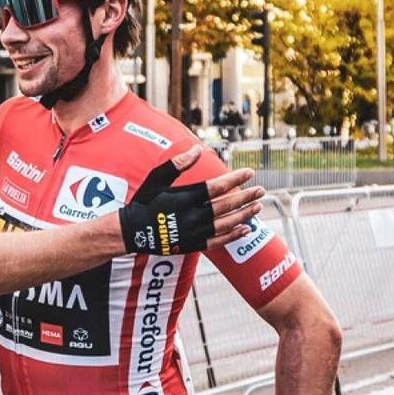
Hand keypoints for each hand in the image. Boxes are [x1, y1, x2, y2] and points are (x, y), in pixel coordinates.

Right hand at [117, 147, 263, 255]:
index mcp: (186, 197)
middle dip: (246, 197)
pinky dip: (232, 235)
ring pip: (226, 223)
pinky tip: (245, 229)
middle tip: (261, 191)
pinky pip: (218, 241)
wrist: (132, 232)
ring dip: (244, 215)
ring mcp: (194, 232)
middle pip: (226, 205)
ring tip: (257, 207)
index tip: (250, 172)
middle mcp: (193, 215)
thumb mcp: (157, 178)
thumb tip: (198, 150)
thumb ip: (178, 164)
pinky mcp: (192, 244)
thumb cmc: (144, 201)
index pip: (217, 186)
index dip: (235, 179)